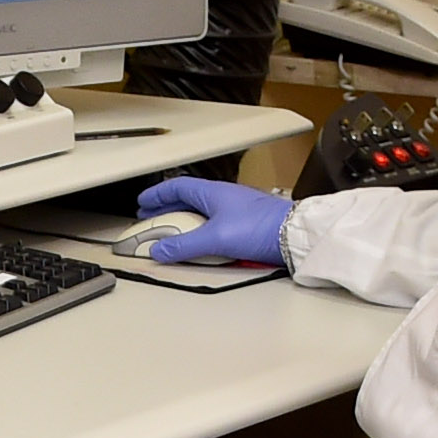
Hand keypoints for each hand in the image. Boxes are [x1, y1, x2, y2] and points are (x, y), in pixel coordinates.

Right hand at [134, 173, 290, 264]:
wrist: (295, 236)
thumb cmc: (261, 226)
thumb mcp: (215, 237)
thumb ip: (184, 245)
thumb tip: (159, 250)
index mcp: (213, 192)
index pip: (177, 187)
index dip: (157, 194)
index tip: (143, 202)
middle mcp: (224, 198)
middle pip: (187, 199)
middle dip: (167, 209)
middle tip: (152, 220)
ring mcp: (236, 210)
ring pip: (201, 212)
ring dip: (184, 221)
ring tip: (172, 234)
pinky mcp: (246, 225)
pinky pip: (215, 224)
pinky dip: (201, 231)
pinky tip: (201, 242)